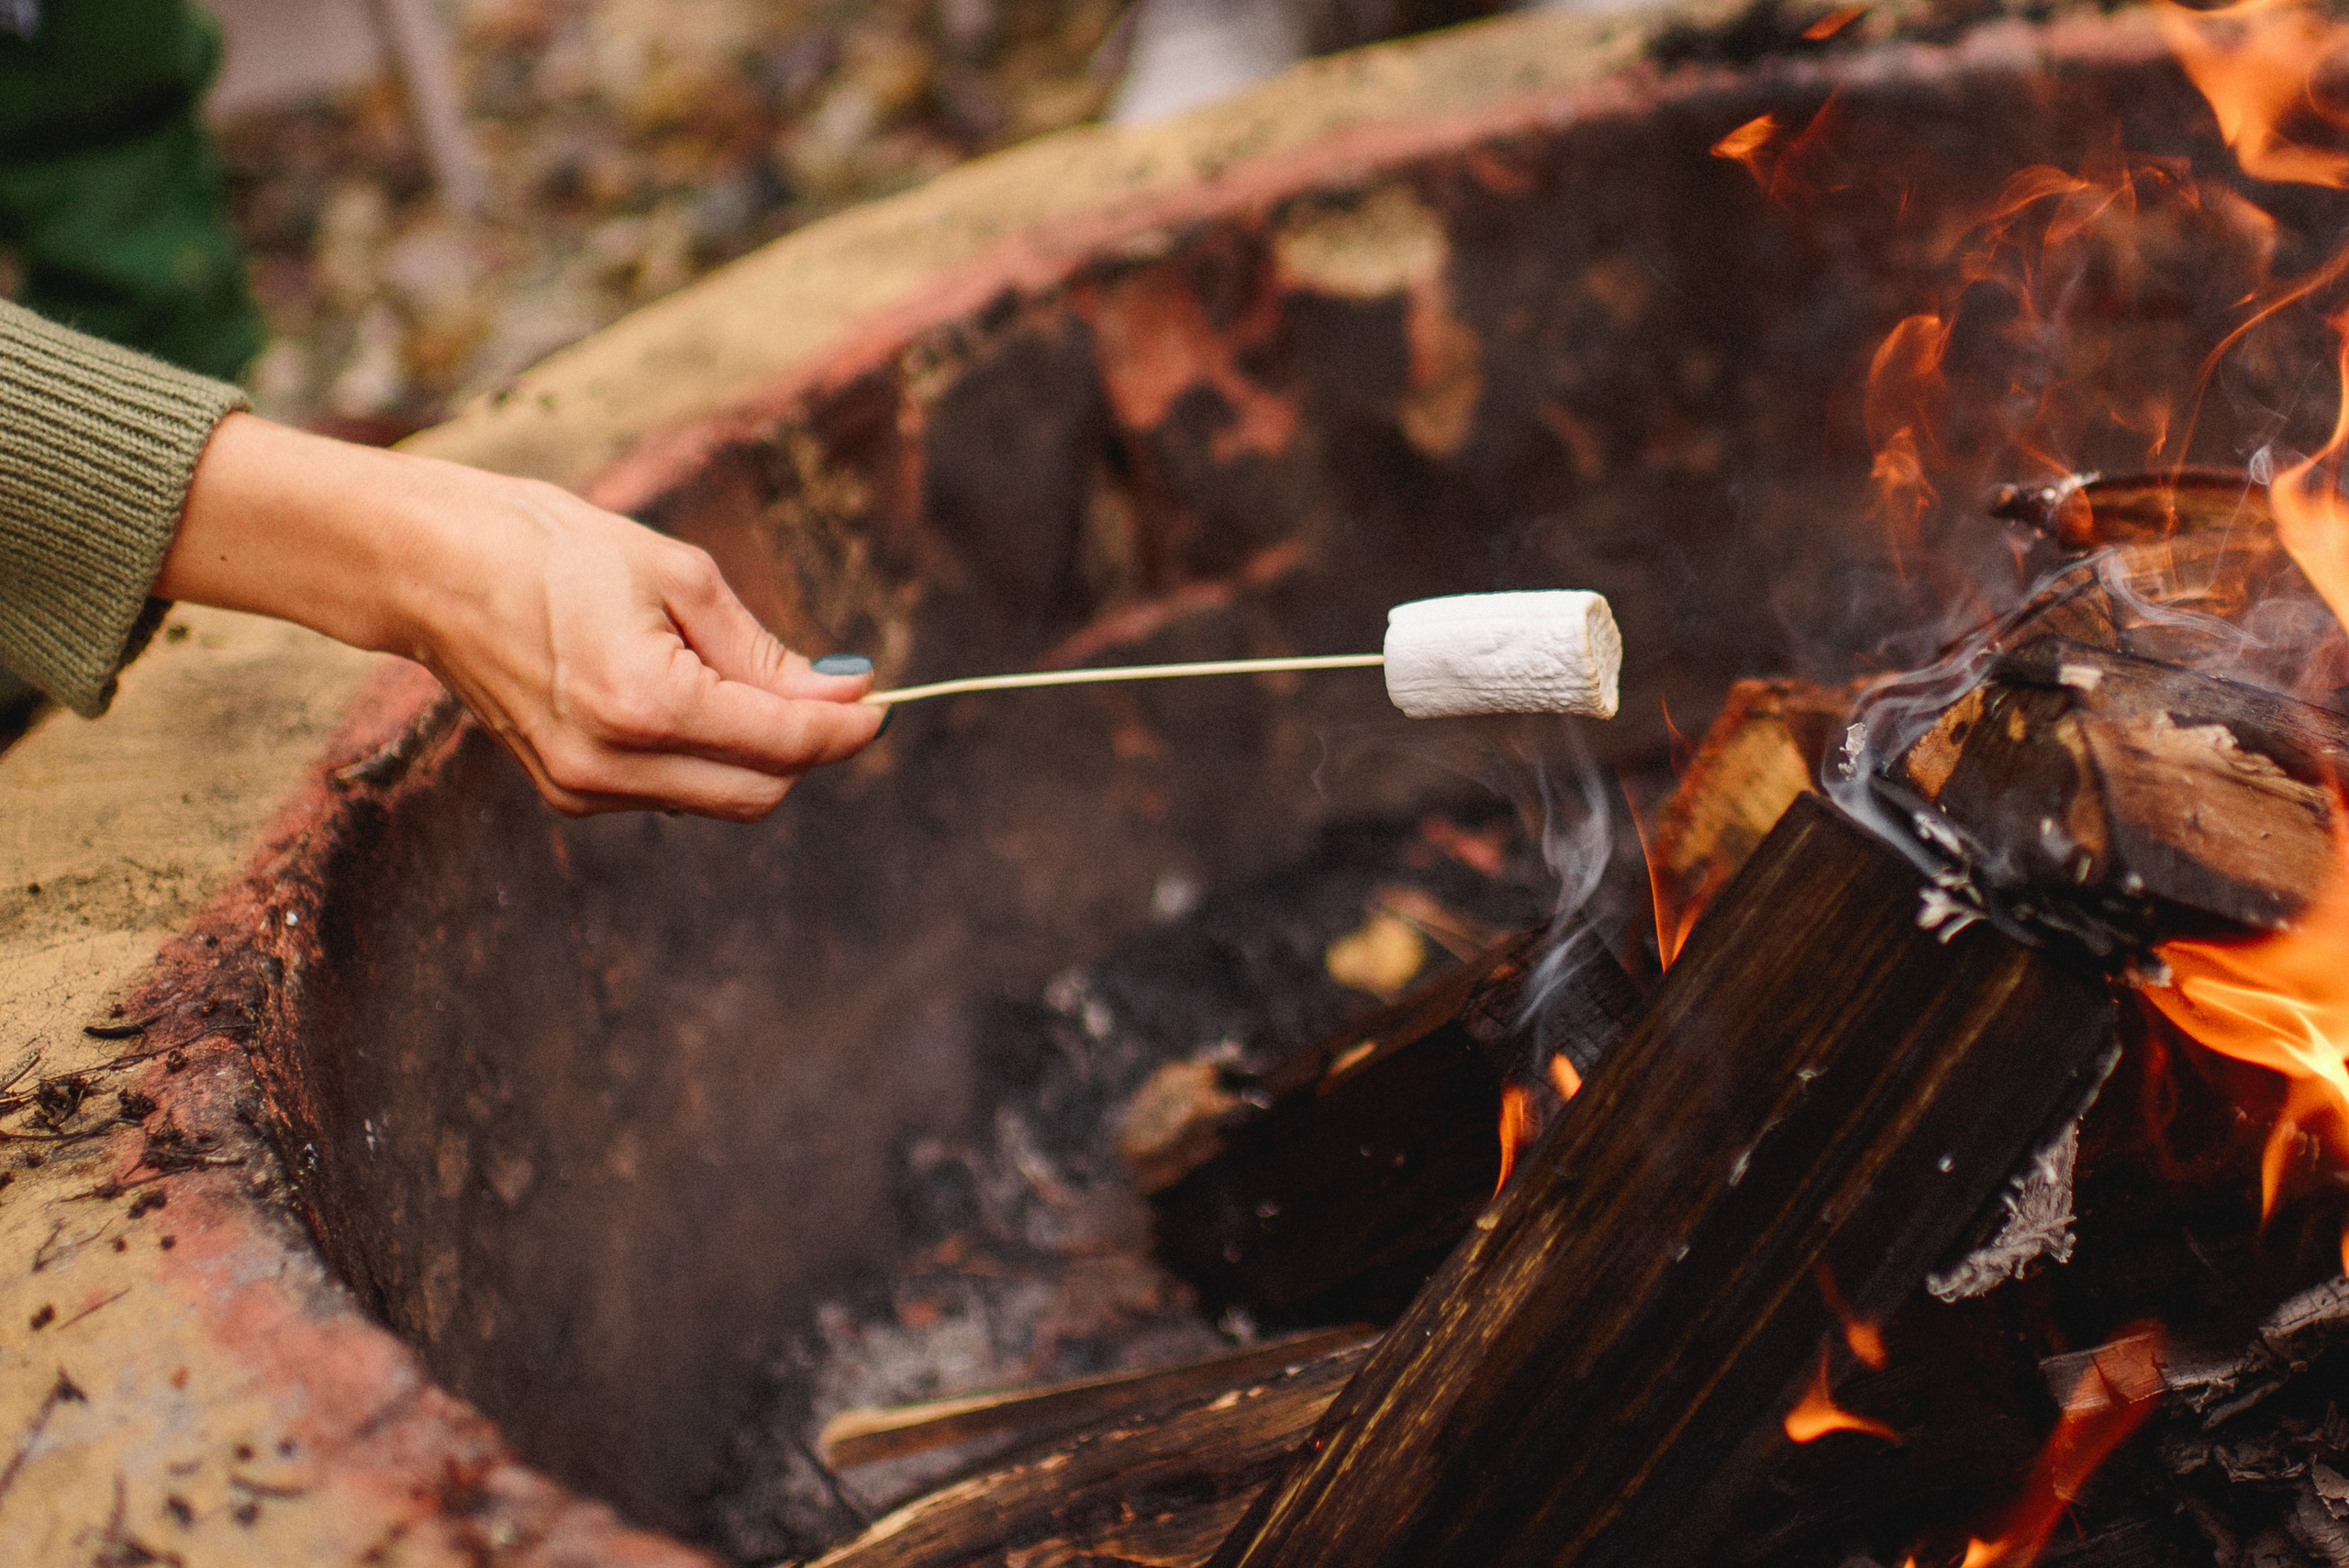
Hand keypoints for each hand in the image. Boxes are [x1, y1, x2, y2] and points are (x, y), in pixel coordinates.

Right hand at [158, 414, 884, 818]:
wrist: (434, 570)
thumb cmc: (555, 550)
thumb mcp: (679, 575)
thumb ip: (765, 650)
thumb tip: (843, 691)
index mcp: (644, 703)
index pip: (783, 744)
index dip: (845, 729)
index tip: (880, 703)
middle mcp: (612, 765)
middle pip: (762, 791)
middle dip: (807, 747)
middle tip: (827, 691)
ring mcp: (585, 789)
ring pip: (721, 801)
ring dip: (757, 754)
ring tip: (742, 680)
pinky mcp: (569, 793)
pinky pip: (674, 794)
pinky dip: (707, 759)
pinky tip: (690, 701)